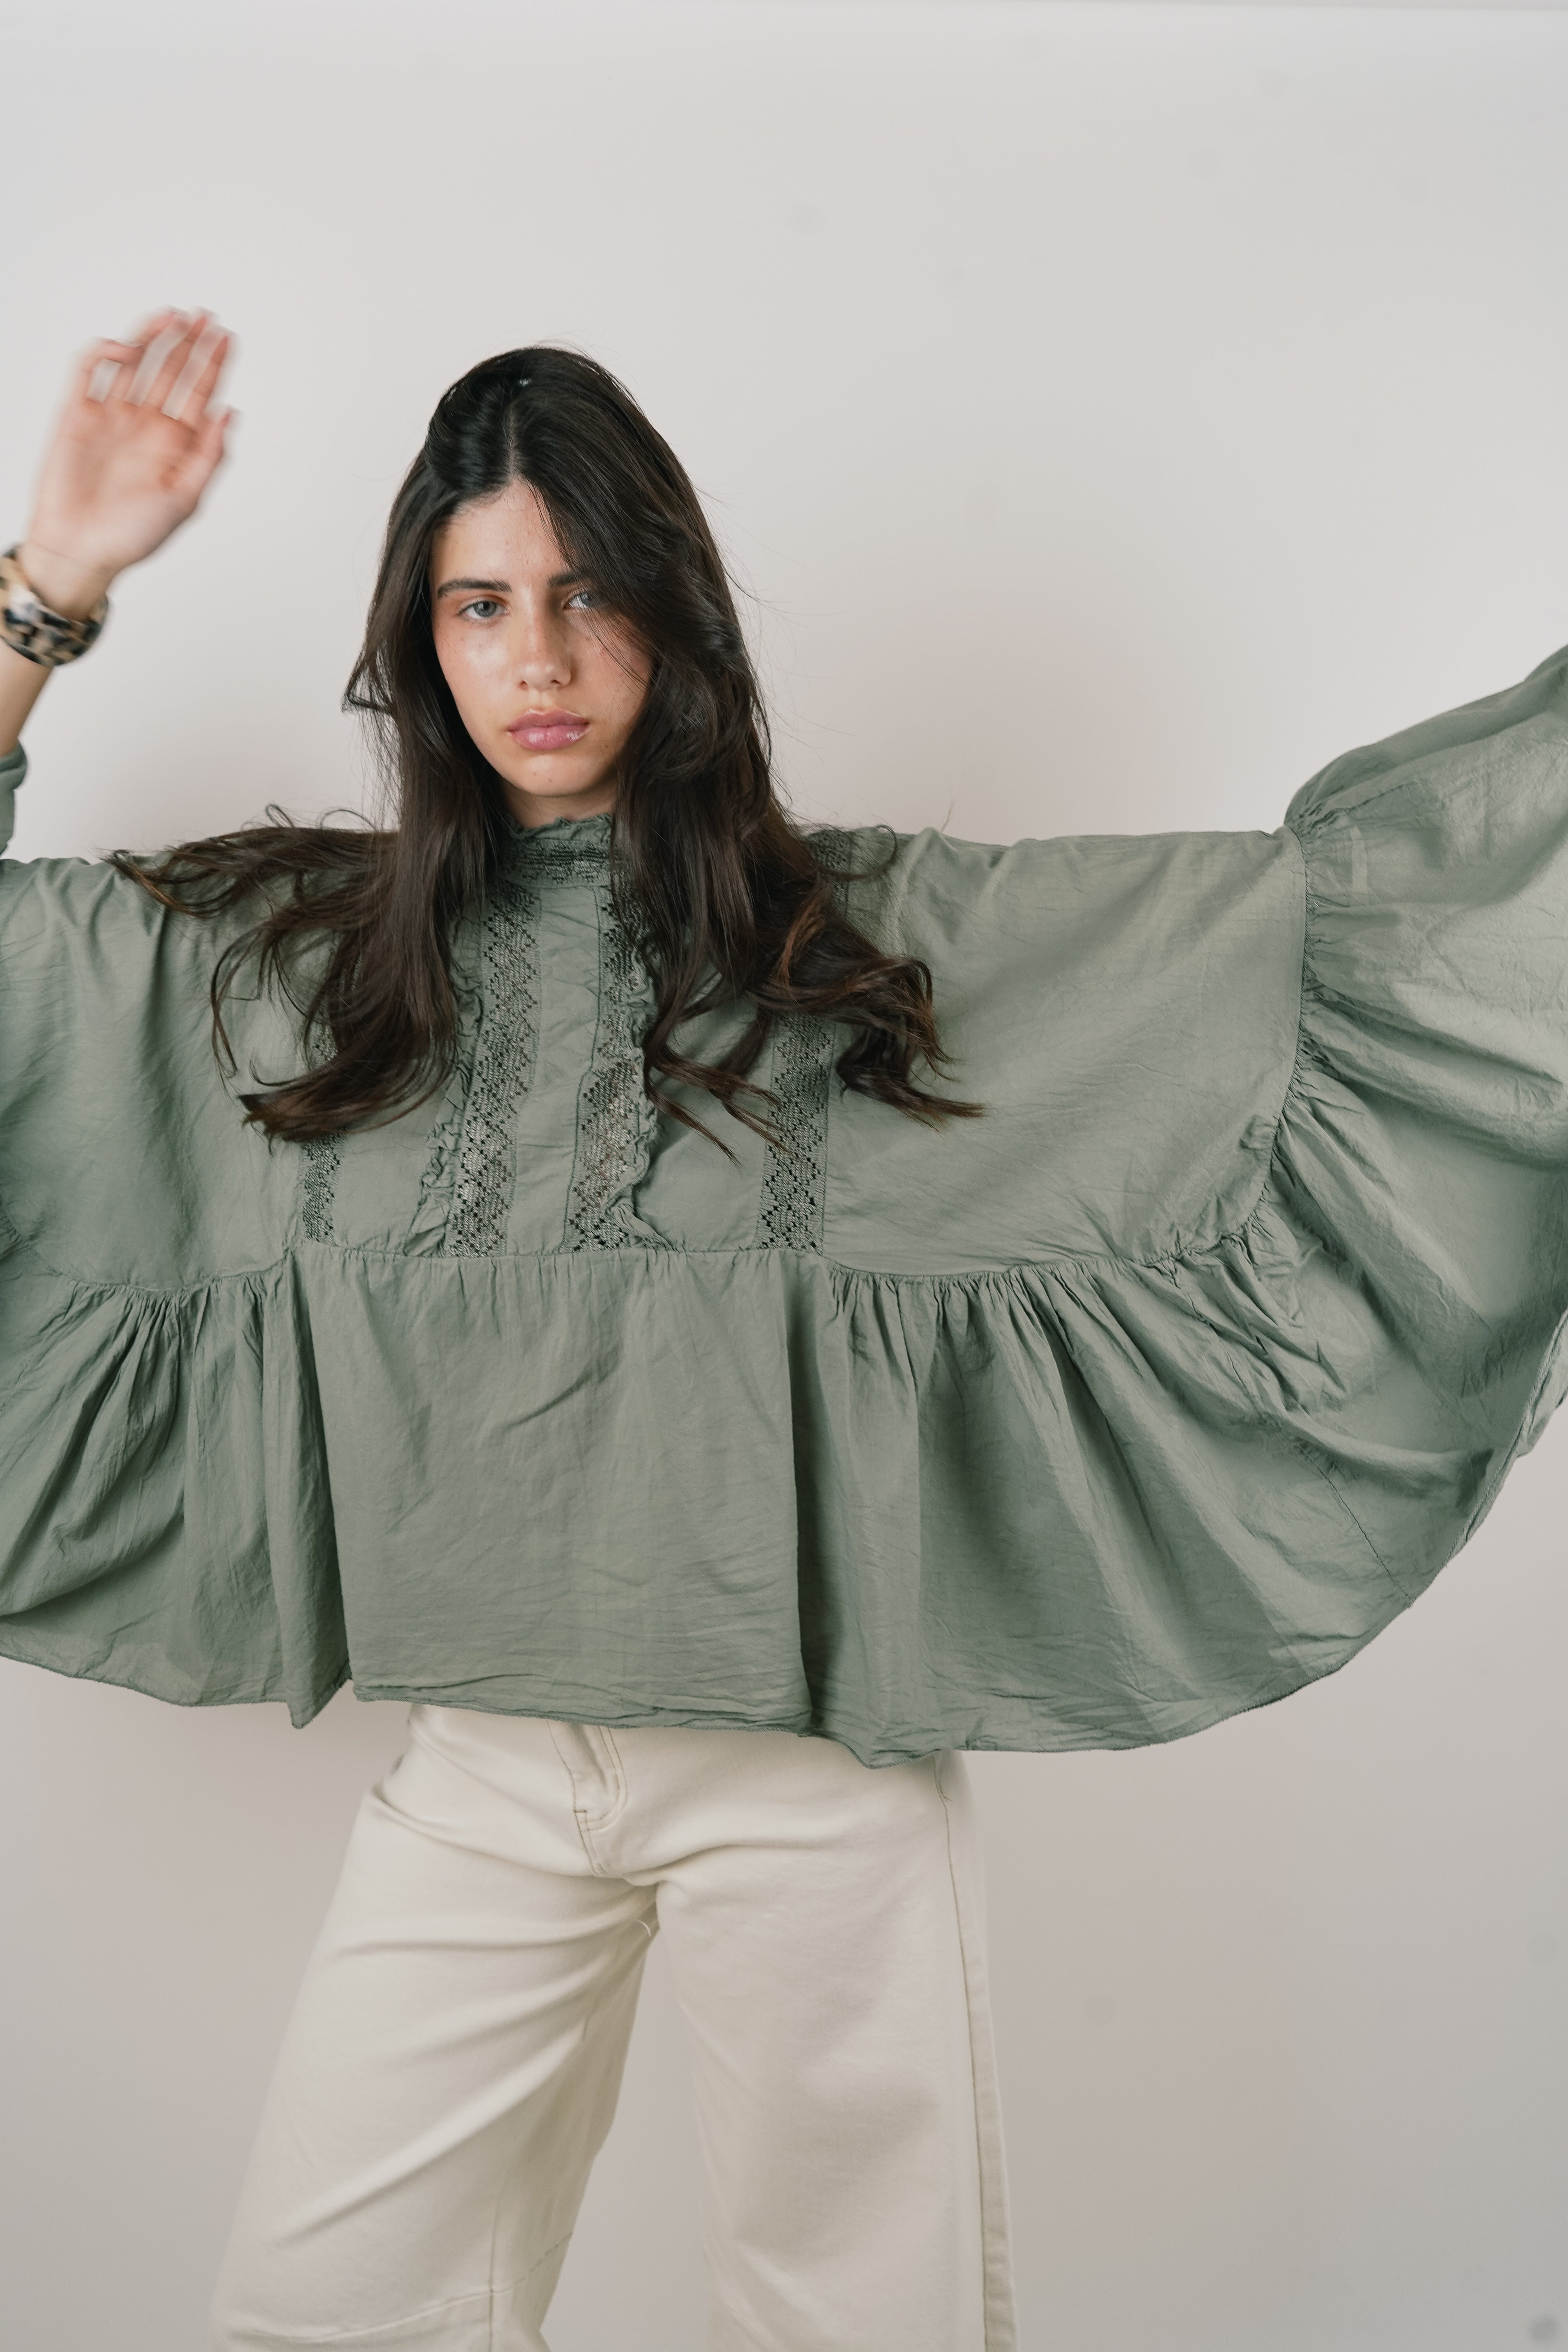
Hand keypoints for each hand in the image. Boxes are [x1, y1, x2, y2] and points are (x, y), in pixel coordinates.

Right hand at [20, 309, 235, 617]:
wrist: (81, 549)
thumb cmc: (133, 534)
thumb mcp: (185, 499)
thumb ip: (209, 456)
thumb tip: (229, 412)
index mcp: (175, 444)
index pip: (200, 392)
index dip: (214, 364)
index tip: (228, 337)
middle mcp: (145, 424)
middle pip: (172, 370)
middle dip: (189, 342)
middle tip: (206, 316)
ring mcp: (112, 415)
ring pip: (135, 362)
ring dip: (154, 336)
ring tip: (174, 316)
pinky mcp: (78, 412)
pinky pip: (91, 369)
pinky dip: (108, 352)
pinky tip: (128, 350)